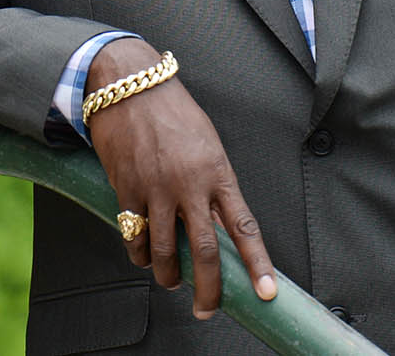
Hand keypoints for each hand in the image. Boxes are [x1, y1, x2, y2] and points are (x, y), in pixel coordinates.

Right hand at [85, 38, 277, 318]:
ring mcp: (156, 188)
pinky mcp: (127, 188)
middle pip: (205, 251)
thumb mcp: (207, 145)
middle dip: (208, 289)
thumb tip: (219, 228)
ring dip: (168, 275)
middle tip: (207, 310)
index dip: (258, 264)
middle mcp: (190, 184)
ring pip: (165, 251)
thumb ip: (214, 186)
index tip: (267, 293)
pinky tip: (143, 254)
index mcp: (218, 172)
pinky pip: (134, 235)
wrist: (130, 85)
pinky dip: (140, 252)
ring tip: (170, 280)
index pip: (244, 227)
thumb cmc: (173, 112)